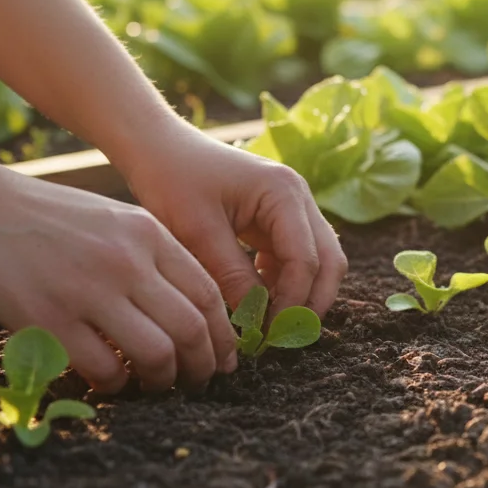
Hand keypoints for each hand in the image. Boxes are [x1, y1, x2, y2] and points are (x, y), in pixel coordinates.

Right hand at [0, 162, 236, 393]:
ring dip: (164, 380)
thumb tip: (190, 308)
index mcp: (148, 233)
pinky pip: (103, 368)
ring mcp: (88, 290)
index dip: (224, 335)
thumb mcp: (113, 219)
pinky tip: (110, 381)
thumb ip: (152, 255)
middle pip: (192, 328)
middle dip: (203, 366)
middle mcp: (126, 260)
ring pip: (157, 353)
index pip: (208, 293)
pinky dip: (115, 384)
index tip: (224, 358)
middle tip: (198, 382)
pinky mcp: (49, 318)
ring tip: (156, 385)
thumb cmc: (44, 217)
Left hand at [117, 122, 347, 315]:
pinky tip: (257, 302)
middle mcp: (300, 198)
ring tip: (270, 326)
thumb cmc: (172, 179)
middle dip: (310, 303)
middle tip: (282, 339)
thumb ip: (231, 275)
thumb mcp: (196, 231)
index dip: (291, 303)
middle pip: (329, 261)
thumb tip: (253, 323)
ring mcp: (294, 207)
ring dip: (301, 295)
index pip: (306, 260)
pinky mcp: (280, 219)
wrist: (158, 147)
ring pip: (319, 262)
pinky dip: (284, 283)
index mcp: (284, 193)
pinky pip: (297, 258)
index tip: (266, 337)